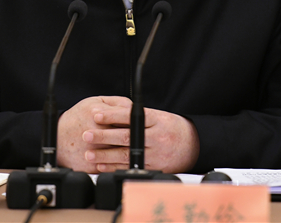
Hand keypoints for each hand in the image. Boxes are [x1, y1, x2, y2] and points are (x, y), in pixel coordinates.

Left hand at [57, 96, 199, 173]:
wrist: (192, 144)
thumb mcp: (158, 116)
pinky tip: (101, 166)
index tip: (96, 114)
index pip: (129, 116)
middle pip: (125, 136)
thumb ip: (138, 116)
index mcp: (155, 119)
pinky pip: (130, 167)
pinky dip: (114, 167)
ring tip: (89, 153)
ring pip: (126, 154)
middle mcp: (156, 136)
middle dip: (104, 136)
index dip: (111, 115)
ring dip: (105, 155)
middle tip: (87, 134)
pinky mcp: (154, 167)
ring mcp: (155, 153)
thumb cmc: (170, 128)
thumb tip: (110, 112)